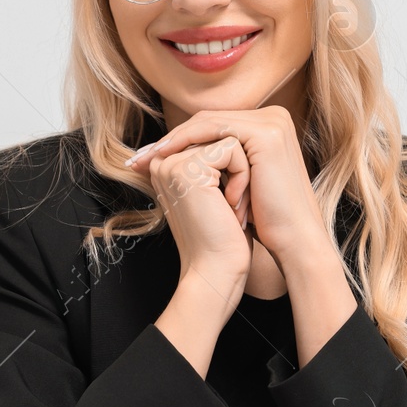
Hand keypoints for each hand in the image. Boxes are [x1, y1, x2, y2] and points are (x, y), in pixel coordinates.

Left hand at [127, 107, 327, 266]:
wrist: (293, 241)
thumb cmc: (264, 221)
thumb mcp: (235, 185)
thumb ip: (214, 165)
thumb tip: (172, 160)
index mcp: (266, 128)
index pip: (212, 127)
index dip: (177, 142)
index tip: (146, 160)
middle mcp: (272, 118)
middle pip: (207, 121)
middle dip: (169, 140)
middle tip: (137, 158)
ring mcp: (271, 122)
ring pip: (207, 123)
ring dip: (172, 140)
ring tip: (146, 159)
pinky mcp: (265, 133)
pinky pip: (215, 130)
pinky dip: (187, 142)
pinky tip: (166, 156)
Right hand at [135, 133, 252, 313]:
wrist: (218, 270)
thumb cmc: (223, 238)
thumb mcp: (218, 192)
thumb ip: (216, 164)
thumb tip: (236, 141)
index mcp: (167, 166)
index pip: (213, 140)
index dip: (232, 166)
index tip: (227, 203)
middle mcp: (164, 161)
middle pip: (220, 136)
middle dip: (237, 169)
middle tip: (231, 207)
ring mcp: (172, 163)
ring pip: (228, 140)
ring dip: (241, 175)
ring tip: (231, 207)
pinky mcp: (186, 168)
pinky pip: (233, 149)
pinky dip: (242, 177)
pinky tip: (232, 206)